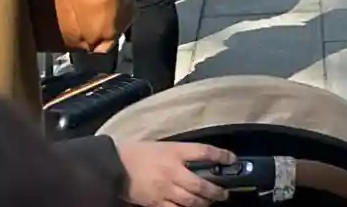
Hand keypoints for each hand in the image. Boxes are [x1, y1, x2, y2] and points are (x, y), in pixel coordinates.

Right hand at [115, 140, 234, 206]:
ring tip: (210, 203)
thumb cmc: (138, 152)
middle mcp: (173, 170)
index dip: (221, 155)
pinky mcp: (156, 203)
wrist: (115, 165)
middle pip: (200, 184)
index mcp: (174, 151)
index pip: (204, 151)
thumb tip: (199, 161)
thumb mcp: (162, 146)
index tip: (232, 159)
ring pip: (191, 200)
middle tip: (224, 194)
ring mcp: (165, 189)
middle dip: (216, 191)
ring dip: (204, 203)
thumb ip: (180, 154)